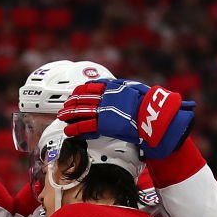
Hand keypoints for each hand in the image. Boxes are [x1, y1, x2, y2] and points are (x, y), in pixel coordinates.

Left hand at [57, 79, 194, 158]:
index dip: (79, 91)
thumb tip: (121, 87)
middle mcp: (105, 97)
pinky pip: (84, 126)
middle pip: (82, 99)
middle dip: (71, 103)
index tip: (74, 94)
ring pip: (80, 112)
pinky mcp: (103, 125)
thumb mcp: (136, 89)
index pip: (90, 86)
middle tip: (64, 107)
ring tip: (62, 118)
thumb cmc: (149, 104)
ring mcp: (103, 111)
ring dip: (69, 115)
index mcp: (112, 87)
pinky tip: (68, 130)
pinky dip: (74, 128)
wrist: (154, 116)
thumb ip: (124, 88)